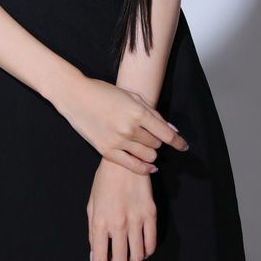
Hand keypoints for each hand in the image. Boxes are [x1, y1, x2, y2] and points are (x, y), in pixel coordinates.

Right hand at [52, 74, 188, 173]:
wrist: (76, 96)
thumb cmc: (104, 93)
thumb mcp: (131, 96)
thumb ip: (153, 113)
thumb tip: (172, 130)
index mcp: (138, 112)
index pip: (166, 134)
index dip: (178, 142)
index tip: (184, 147)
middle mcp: (130, 128)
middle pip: (157, 145)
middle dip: (157, 142)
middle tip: (151, 136)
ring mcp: (118, 141)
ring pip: (148, 156)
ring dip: (150, 152)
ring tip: (144, 146)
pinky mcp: (107, 151)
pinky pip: (133, 166)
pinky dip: (144, 168)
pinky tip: (149, 166)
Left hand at [87, 159, 156, 260]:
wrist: (124, 161)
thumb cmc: (104, 182)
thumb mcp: (91, 205)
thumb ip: (92, 232)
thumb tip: (95, 255)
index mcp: (100, 222)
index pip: (100, 259)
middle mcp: (118, 224)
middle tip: (116, 260)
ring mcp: (136, 220)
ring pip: (138, 256)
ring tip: (130, 257)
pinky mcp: (150, 214)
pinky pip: (151, 244)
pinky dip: (147, 251)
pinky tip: (141, 248)